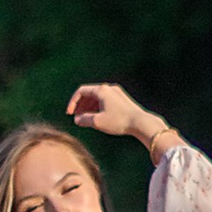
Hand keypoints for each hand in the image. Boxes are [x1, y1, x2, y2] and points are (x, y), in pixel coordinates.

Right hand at [67, 82, 181, 156]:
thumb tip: (77, 120)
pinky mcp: (122, 99)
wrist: (141, 123)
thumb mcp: (98, 122)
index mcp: (101, 90)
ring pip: (97, 97)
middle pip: (89, 93)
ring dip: (89, 107)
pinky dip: (98, 107)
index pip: (81, 91)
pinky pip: (105, 100)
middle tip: (76, 117)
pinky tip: (97, 118)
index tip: (70, 114)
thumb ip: (84, 119)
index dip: (73, 102)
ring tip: (85, 118)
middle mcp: (109, 88)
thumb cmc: (119, 121)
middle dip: (80, 105)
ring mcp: (117, 93)